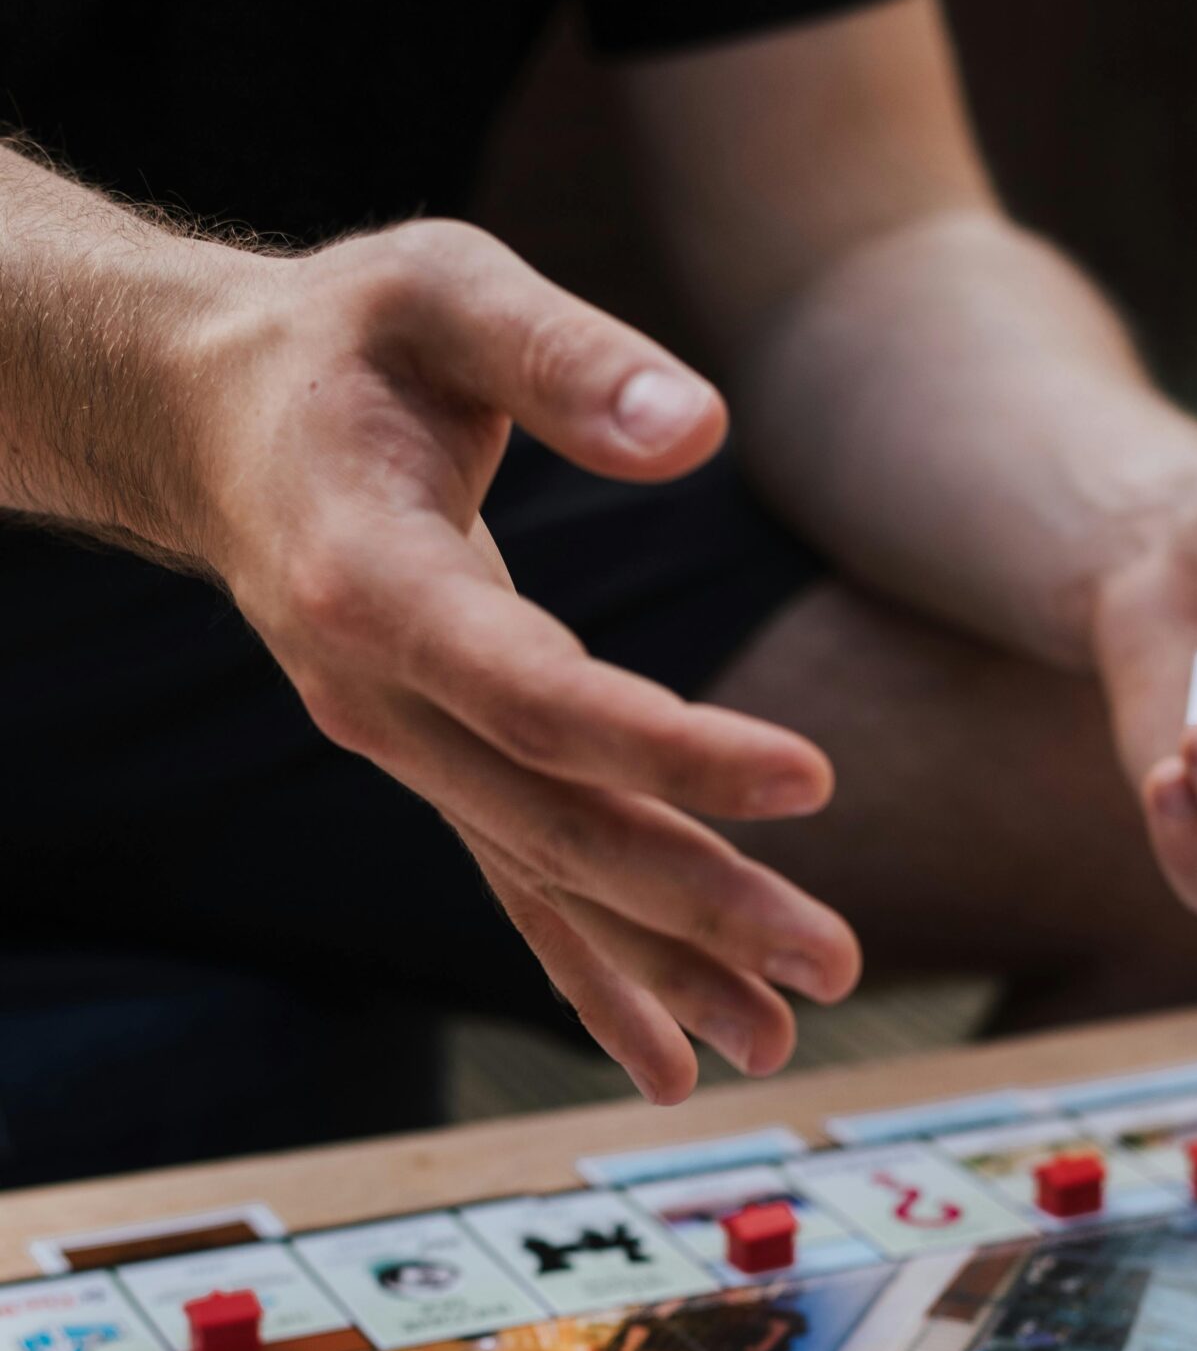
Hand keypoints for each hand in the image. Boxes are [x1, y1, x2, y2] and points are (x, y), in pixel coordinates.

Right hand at [189, 220, 859, 1100]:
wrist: (210, 421)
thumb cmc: (343, 340)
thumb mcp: (441, 289)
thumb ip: (561, 354)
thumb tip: (695, 431)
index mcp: (374, 583)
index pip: (540, 696)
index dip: (670, 747)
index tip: (810, 780)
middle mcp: (379, 699)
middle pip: (553, 823)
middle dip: (696, 904)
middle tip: (832, 965)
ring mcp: (402, 752)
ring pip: (541, 880)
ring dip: (660, 970)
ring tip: (778, 1046)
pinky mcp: (434, 770)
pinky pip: (518, 887)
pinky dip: (594, 976)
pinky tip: (670, 1061)